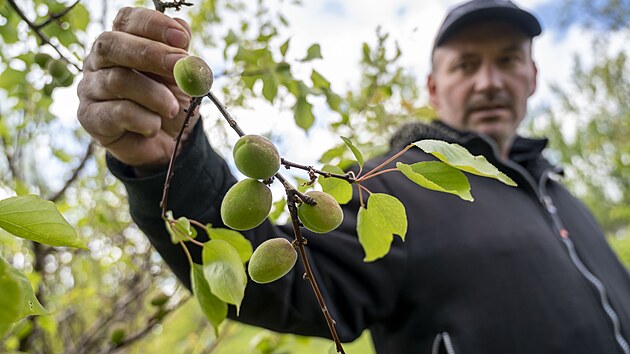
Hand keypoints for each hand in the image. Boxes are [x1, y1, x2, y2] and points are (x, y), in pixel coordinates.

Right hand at [77, 7, 197, 170]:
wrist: (166, 142)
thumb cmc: (170, 102)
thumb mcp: (182, 76)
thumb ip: (180, 53)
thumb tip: (181, 29)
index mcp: (121, 41)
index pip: (126, 20)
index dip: (153, 25)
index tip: (181, 39)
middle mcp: (98, 61)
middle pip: (111, 44)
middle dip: (150, 53)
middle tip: (179, 66)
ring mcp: (90, 88)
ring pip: (117, 80)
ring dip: (154, 95)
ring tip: (173, 108)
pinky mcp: (90, 117)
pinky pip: (117, 113)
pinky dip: (144, 120)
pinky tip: (155, 126)